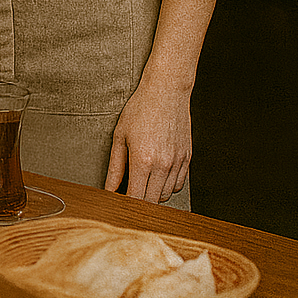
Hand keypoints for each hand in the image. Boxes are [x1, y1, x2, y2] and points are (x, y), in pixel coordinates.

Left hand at [104, 78, 192, 202]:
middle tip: (128, 194)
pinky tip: (157, 176)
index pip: (136, 198)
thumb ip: (115, 167)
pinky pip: (179, 184)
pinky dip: (167, 186)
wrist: (166, 92)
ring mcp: (178, 162)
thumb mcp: (119, 136)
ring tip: (141, 183)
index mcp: (143, 160)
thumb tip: (109, 189)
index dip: (126, 205)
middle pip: (153, 201)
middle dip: (139, 203)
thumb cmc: (140, 110)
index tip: (118, 203)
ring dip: (153, 195)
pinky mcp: (187, 159)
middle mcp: (163, 165)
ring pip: (167, 195)